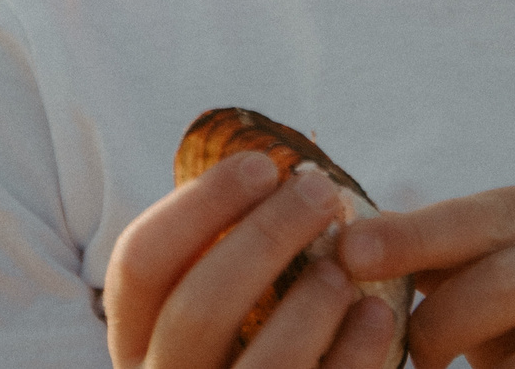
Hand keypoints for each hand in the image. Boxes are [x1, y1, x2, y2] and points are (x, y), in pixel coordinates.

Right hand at [105, 149, 404, 368]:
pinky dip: (354, 353)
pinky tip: (377, 315)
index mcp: (136, 341)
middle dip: (265, 237)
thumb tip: (269, 172)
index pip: (139, 262)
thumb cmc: (248, 352)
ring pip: (261, 365)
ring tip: (345, 265)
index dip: (199, 204)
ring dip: (309, 303)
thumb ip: (220, 260)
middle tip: (322, 193)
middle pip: (198, 306)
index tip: (263, 165)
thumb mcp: (211, 316)